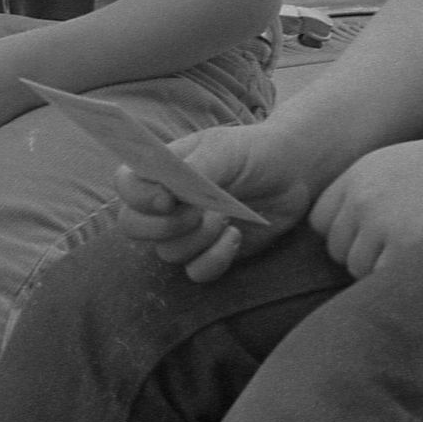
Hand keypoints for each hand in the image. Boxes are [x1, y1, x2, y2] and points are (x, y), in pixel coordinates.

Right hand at [113, 122, 319, 283]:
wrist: (295, 174)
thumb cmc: (255, 152)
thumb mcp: (224, 149)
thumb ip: (196, 167)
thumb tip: (167, 188)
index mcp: (164, 170)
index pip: (126, 186)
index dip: (137, 197)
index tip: (167, 198)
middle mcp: (168, 203)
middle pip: (133, 226)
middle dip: (163, 226)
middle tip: (196, 213)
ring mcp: (187, 231)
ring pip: (168, 252)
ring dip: (198, 239)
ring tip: (226, 218)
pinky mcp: (210, 253)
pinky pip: (196, 272)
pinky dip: (215, 259)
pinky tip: (235, 236)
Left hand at [307, 128, 422, 278]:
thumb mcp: (394, 165)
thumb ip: (364, 194)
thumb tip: (344, 238)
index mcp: (355, 177)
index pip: (319, 221)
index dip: (342, 236)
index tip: (367, 240)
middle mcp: (361, 198)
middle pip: (337, 249)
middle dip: (362, 258)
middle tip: (397, 253)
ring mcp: (381, 221)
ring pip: (358, 269)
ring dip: (380, 272)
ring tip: (413, 258)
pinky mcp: (406, 244)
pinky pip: (383, 279)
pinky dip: (398, 280)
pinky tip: (422, 265)